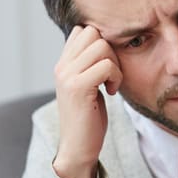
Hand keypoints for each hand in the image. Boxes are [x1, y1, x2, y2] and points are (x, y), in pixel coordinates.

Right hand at [53, 26, 122, 177]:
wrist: (78, 148)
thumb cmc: (88, 118)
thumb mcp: (86, 85)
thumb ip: (89, 64)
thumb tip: (105, 42)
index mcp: (63, 64)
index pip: (82, 29)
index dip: (101, 43)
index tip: (105, 65)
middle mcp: (62, 67)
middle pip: (93, 33)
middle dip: (110, 51)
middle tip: (111, 74)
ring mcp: (67, 76)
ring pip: (102, 46)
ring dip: (115, 65)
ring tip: (111, 83)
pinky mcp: (78, 88)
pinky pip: (106, 66)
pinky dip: (116, 77)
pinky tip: (111, 92)